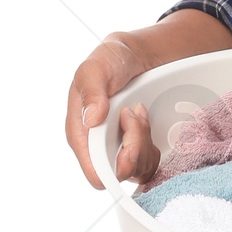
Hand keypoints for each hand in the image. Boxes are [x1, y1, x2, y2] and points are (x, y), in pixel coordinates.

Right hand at [65, 11, 231, 188]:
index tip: (129, 144)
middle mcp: (97, 148)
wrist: (133, 57)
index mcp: (80, 135)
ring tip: (138, 111)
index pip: (96, 173)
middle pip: (120, 173)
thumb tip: (91, 120)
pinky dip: (152, 141)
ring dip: (144, 139)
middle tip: (134, 115)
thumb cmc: (109, 62)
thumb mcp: (96, 67)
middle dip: (134, 145)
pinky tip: (144, 120)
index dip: (116, 165)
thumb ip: (91, 91)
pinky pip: (149, 162)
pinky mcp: (134, 149)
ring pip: (137, 169)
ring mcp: (116, 150)